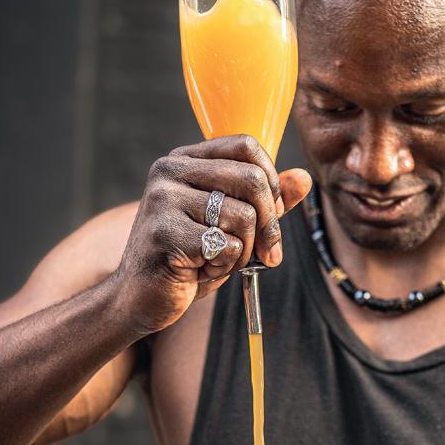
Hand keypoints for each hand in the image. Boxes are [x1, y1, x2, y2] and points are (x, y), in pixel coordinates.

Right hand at [113, 135, 311, 333]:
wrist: (140, 299)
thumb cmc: (189, 259)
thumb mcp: (232, 225)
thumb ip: (266, 201)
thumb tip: (304, 178)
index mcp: (184, 160)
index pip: (246, 145)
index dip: (270, 179)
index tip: (271, 211)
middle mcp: (169, 171)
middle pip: (252, 179)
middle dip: (268, 223)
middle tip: (266, 252)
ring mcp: (163, 200)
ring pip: (243, 216)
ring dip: (244, 251)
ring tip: (216, 261)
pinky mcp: (165, 233)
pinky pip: (228, 246)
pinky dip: (226, 266)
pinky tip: (200, 271)